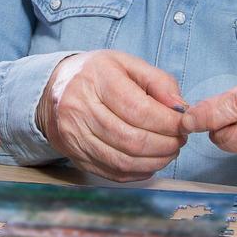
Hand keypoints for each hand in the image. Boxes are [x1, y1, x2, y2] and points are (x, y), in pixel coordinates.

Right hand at [35, 51, 186, 181]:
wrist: (54, 90)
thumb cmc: (95, 75)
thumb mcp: (127, 64)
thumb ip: (158, 82)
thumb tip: (180, 109)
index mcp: (95, 79)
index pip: (138, 110)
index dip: (168, 123)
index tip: (182, 125)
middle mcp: (79, 108)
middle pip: (132, 139)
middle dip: (165, 145)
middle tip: (178, 140)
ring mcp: (74, 135)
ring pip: (123, 160)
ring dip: (155, 161)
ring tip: (168, 151)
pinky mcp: (75, 155)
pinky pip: (113, 172)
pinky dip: (138, 172)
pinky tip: (149, 161)